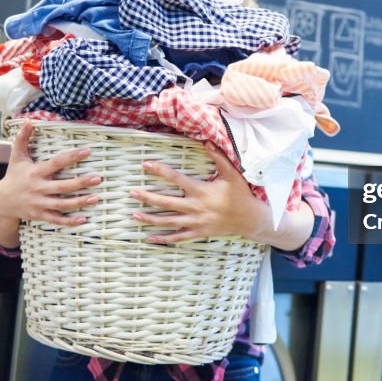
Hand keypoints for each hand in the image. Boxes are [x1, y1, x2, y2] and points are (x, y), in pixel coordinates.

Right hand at [0, 121, 100, 229]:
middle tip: (98, 178)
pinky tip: (83, 220)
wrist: (1, 201)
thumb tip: (29, 120)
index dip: (71, 157)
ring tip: (96, 198)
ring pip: (62, 204)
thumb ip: (23, 138)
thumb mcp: (16, 157)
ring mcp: (39, 203)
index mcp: (35, 172)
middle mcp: (38, 188)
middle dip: (81, 183)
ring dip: (79, 203)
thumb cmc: (13, 176)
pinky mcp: (39, 215)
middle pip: (62, 186)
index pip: (56, 163)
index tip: (87, 151)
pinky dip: (69, 222)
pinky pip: (56, 220)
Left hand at [129, 142, 268, 244]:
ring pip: (168, 221)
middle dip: (147, 197)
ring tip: (134, 215)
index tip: (145, 164)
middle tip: (132, 192)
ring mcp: (195, 222)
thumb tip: (206, 141)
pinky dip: (163, 239)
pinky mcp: (198, 233)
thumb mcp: (232, 174)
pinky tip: (149, 238)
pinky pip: (177, 238)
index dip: (159, 170)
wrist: (249, 219)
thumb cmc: (240, 195)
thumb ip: (219, 158)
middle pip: (166, 202)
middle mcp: (195, 207)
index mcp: (201, 191)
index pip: (175, 178)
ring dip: (150, 218)